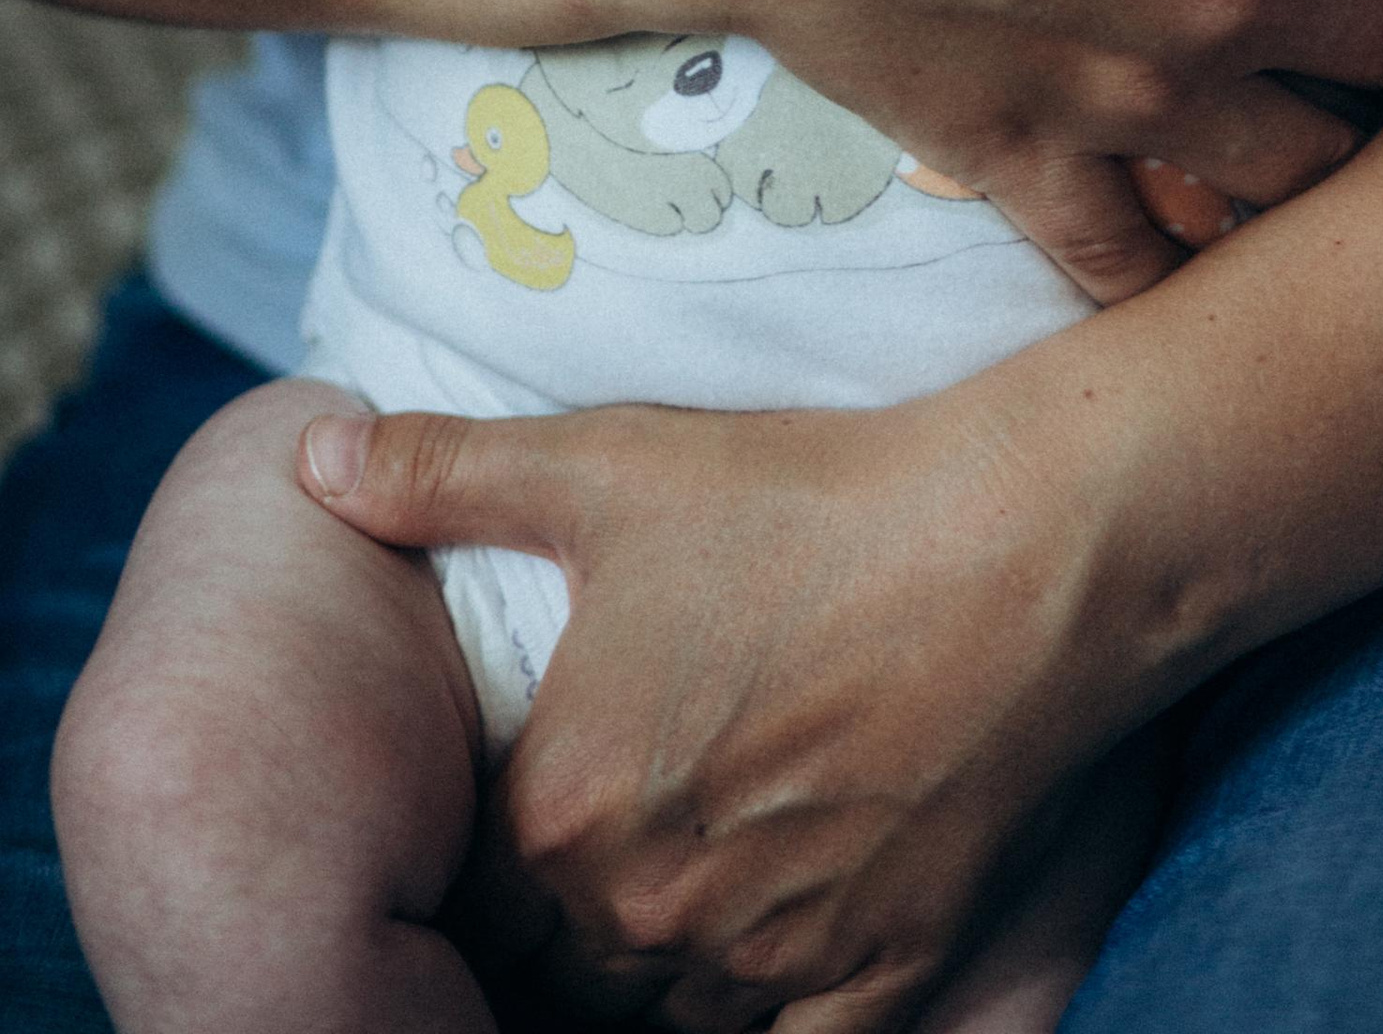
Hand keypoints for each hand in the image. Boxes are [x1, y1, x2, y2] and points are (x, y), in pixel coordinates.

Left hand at [301, 382, 1160, 1033]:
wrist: (1020, 546)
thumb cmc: (812, 501)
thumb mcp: (614, 465)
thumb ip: (447, 471)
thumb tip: (313, 455)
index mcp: (567, 811)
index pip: (480, 897)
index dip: (496, 865)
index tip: (532, 825)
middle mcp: (651, 910)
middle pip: (564, 976)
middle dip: (566, 933)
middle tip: (608, 863)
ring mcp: (767, 953)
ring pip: (667, 1020)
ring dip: (659, 977)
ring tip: (681, 904)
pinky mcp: (879, 968)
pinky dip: (769, 1026)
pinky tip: (770, 972)